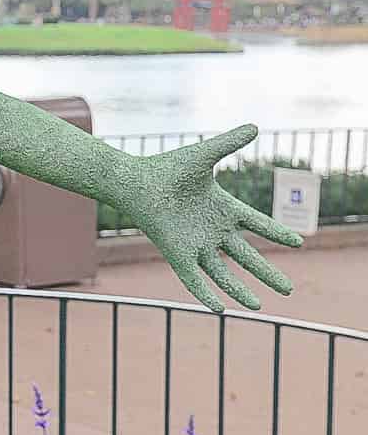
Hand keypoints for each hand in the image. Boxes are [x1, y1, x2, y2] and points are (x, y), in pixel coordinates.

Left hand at [117, 124, 301, 312]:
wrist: (136, 183)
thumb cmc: (168, 168)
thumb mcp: (206, 155)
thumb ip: (230, 142)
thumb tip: (255, 126)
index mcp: (222, 208)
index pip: (257, 224)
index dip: (276, 233)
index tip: (298, 242)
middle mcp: (212, 231)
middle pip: (247, 257)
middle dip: (267, 273)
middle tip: (289, 290)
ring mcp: (195, 245)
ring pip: (223, 274)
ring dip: (241, 291)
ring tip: (260, 307)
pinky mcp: (177, 255)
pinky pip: (194, 279)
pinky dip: (206, 294)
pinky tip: (219, 309)